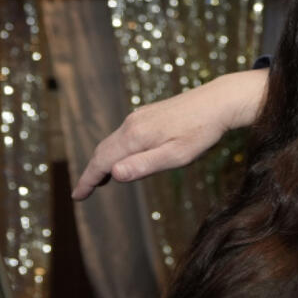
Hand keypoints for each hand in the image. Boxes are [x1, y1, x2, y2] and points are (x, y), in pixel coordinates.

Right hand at [71, 69, 267, 199]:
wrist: (220, 101)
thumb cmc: (202, 132)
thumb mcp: (177, 155)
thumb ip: (145, 165)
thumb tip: (113, 173)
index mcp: (135, 136)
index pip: (102, 162)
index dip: (88, 180)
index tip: (77, 196)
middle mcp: (132, 123)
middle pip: (103, 150)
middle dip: (92, 171)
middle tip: (84, 191)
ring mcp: (140, 116)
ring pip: (113, 141)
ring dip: (103, 160)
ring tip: (100, 179)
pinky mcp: (149, 113)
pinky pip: (124, 134)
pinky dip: (116, 148)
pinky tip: (124, 156)